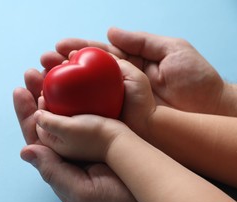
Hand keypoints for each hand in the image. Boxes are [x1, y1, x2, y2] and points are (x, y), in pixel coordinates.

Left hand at [14, 69, 146, 201]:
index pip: (36, 138)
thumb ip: (54, 172)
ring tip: (50, 69)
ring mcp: (89, 143)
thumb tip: (25, 150)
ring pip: (67, 112)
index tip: (20, 92)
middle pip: (48, 120)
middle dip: (38, 96)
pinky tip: (79, 81)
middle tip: (32, 73)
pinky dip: (81, 95)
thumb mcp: (83, 193)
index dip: (26, 115)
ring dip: (58, 92)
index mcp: (61, 166)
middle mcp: (71, 153)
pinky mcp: (107, 136)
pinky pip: (89, 112)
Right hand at [42, 28, 232, 115]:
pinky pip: (94, 114)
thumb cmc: (195, 80)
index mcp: (130, 65)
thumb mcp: (172, 50)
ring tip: (42, 82)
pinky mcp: (120, 120)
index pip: (97, 54)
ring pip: (84, 94)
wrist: (208, 112)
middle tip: (42, 64)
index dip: (77, 50)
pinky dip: (74, 110)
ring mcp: (118, 102)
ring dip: (62, 89)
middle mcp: (119, 84)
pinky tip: (57, 105)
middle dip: (61, 68)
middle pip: (85, 74)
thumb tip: (111, 32)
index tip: (57, 47)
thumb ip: (140, 41)